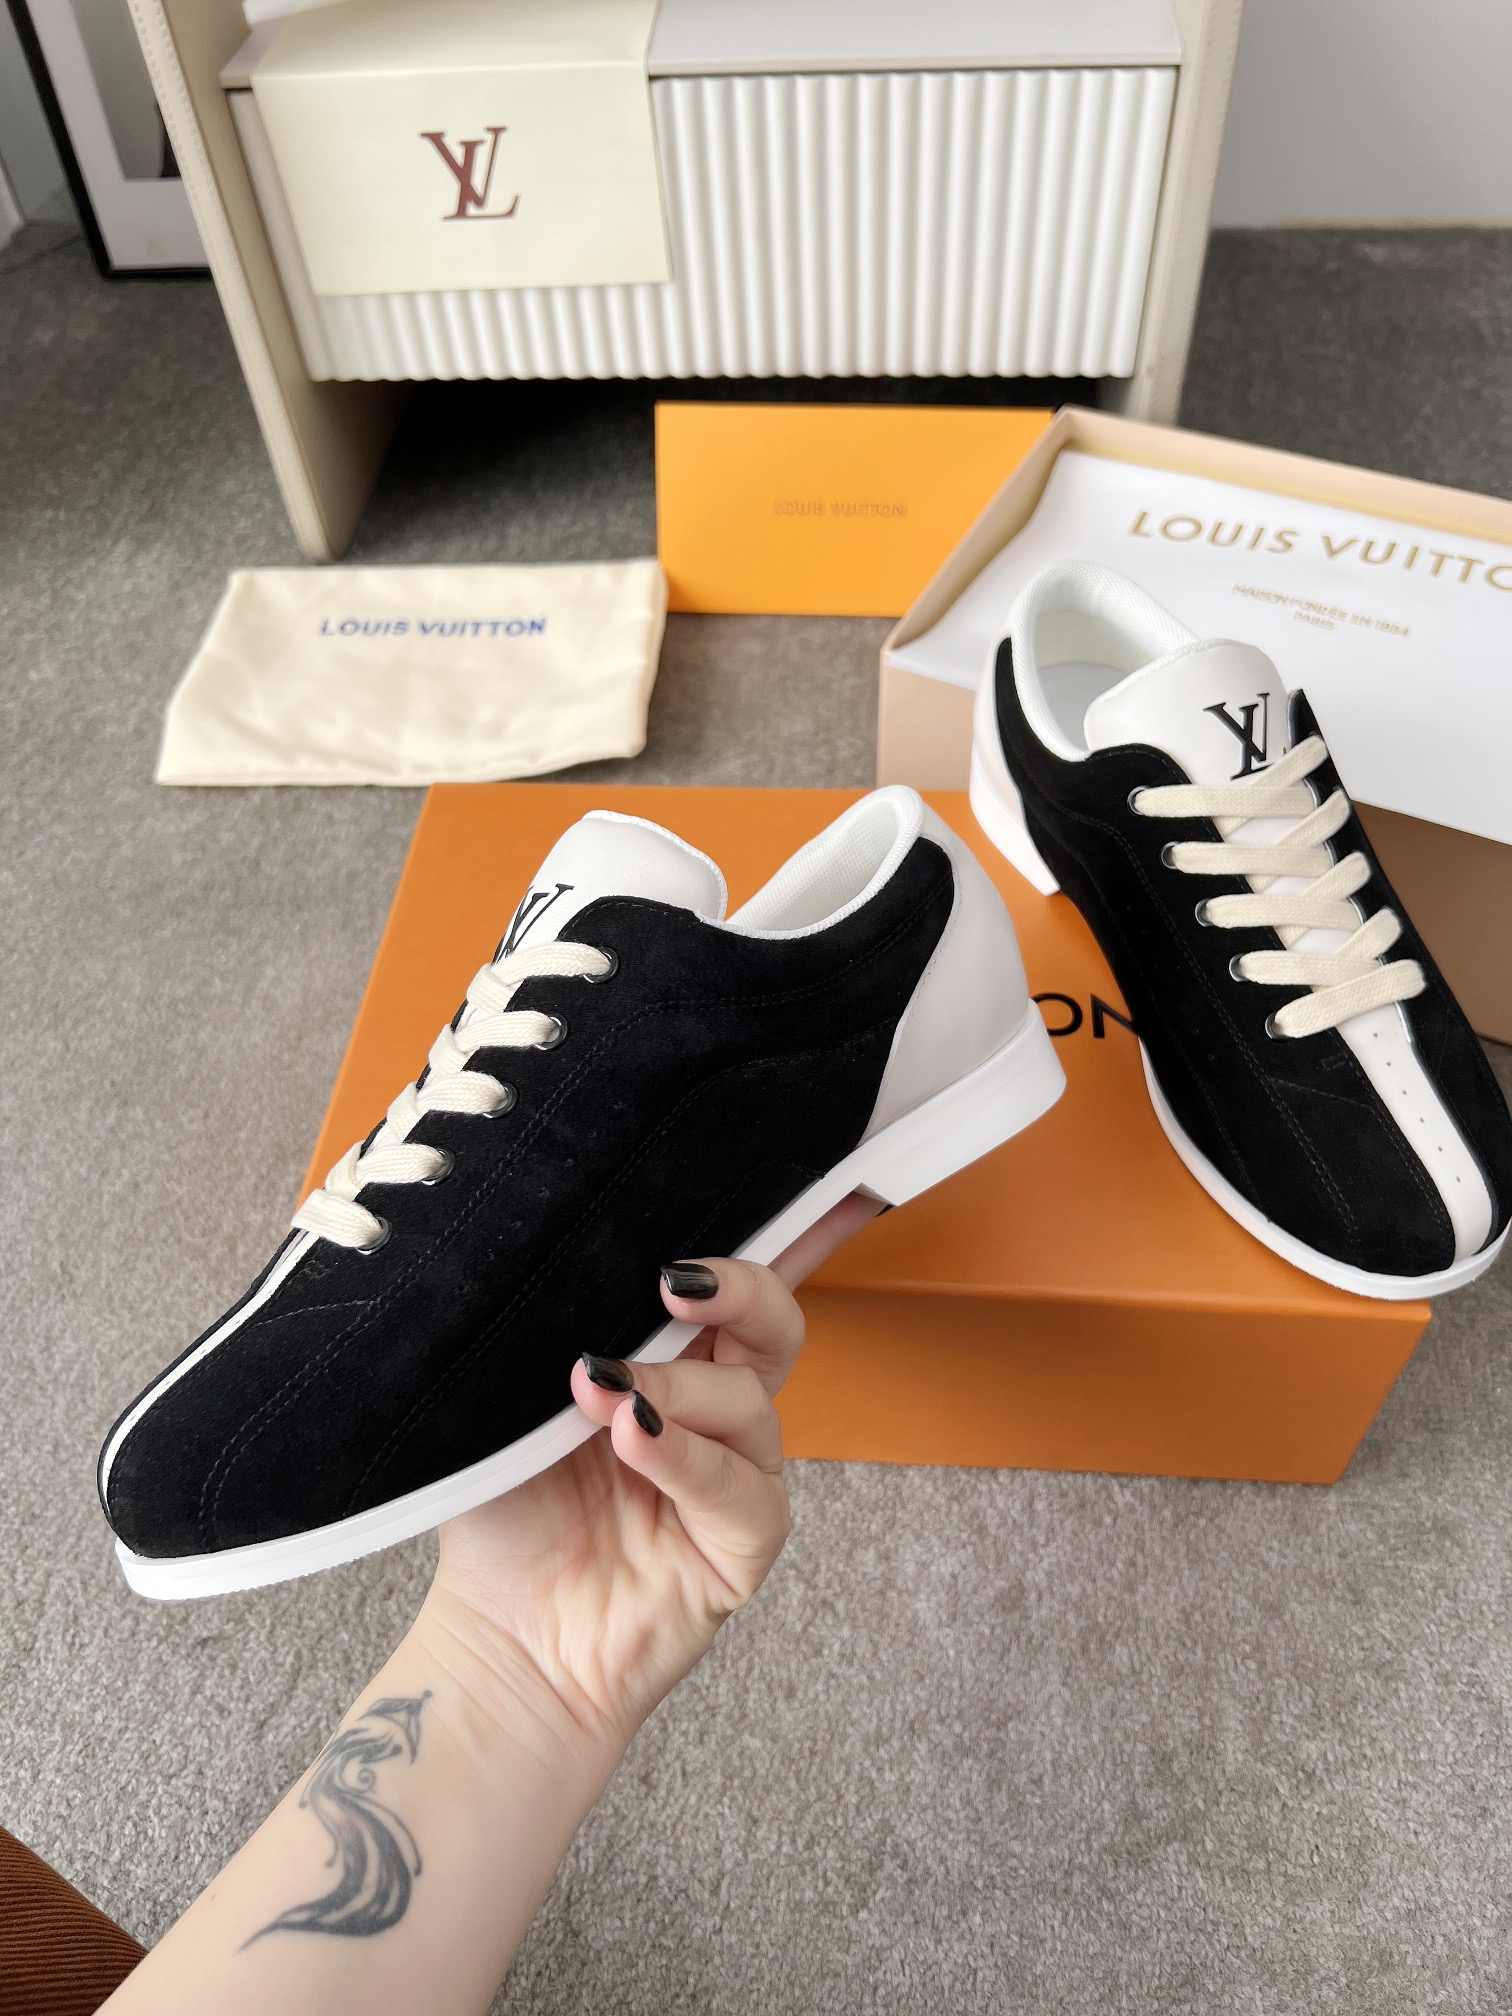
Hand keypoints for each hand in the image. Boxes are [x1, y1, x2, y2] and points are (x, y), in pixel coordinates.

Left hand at [417, 1193, 881, 1751]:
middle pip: (773, 1324)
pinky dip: (686, 1459)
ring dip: (677, 1386)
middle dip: (741, 1287)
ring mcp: (735, 1476)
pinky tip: (635, 1444)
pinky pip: (741, 1490)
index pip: (727, 1287)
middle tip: (673, 1281)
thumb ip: (548, 1332)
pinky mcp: (742, 1546)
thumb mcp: (510, 1401)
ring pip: (749, 1401)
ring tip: (602, 1392)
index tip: (771, 1182)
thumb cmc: (503, 1514)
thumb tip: (547, 1245)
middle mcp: (713, 1409)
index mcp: (670, 1359)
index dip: (773, 1230)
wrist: (497, 1638)